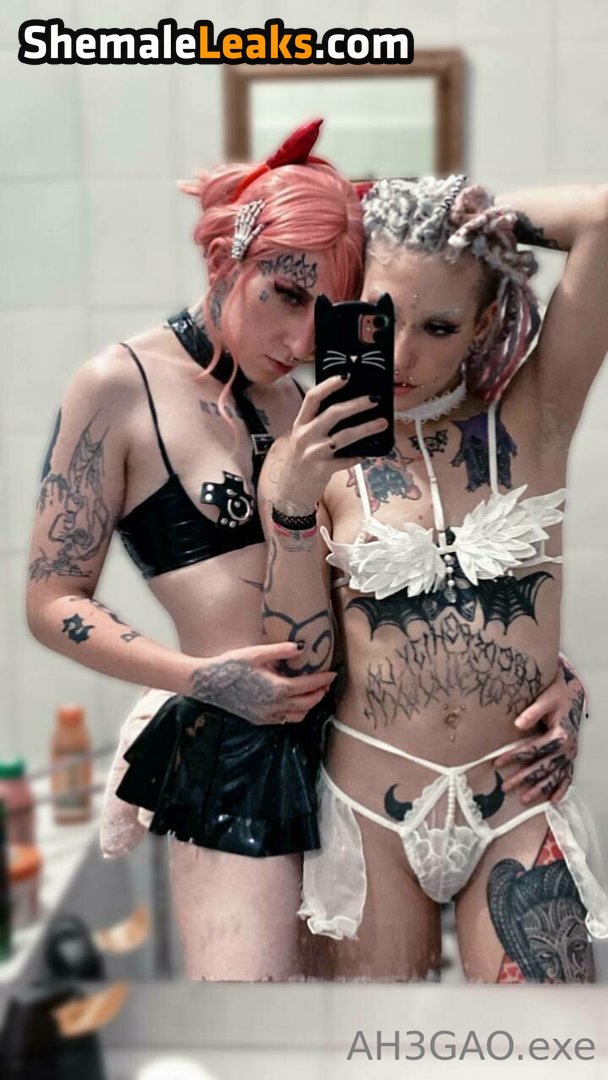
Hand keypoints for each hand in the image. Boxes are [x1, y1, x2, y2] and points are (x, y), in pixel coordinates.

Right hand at [189, 641, 335, 724]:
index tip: (332, 674)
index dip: (322, 680)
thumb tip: (302, 648)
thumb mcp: (256, 653)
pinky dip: (295, 712)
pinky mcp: (259, 720)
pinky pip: (285, 720)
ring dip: (309, 705)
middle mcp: (275, 706)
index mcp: (277, 689)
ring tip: (313, 693)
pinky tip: (294, 702)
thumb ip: (281, 651)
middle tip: (326, 683)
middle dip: (319, 693)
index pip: (308, 686)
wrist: (208, 683)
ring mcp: (267, 716)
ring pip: (298, 715)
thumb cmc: (231, 665)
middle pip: (307, 703)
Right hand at [275, 376, 388, 509]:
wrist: (289, 493)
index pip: (312, 397)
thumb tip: (350, 408)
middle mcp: (304, 436)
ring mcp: (312, 453)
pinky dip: (358, 456)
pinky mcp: (321, 470)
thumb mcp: (304, 438)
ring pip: (342, 437)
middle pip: (332, 413)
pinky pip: (345, 461)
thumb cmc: (301, 461)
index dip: (329, 384)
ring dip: (365, 428)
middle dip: (356, 404)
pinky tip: (368, 454)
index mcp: (300, 424)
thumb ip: (320, 424)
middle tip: (375, 399)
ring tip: (382, 423)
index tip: (347, 375)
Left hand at [495, 658, 585, 805]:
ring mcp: (571, 754)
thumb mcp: (545, 699)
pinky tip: (553, 801)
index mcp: (560, 734)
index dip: (515, 756)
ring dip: (540, 789)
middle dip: (524, 778)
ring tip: (524, 799)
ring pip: (554, 775)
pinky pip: (568, 776)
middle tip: (506, 787)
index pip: (533, 749)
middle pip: (542, 767)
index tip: (498, 762)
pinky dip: (562, 789)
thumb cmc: (558, 694)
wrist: (573, 693)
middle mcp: (567, 748)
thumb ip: (532, 712)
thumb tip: (518, 724)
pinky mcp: (571, 755)